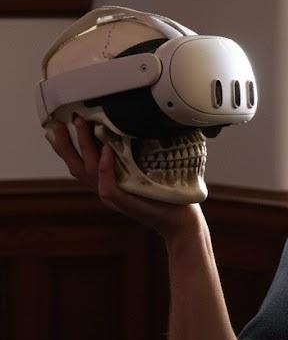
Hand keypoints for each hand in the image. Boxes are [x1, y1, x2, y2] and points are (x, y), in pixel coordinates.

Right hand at [44, 116, 199, 241]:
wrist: (180, 219)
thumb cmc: (164, 192)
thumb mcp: (143, 168)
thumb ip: (129, 153)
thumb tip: (124, 125)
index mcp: (105, 180)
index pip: (77, 161)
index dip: (64, 145)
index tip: (55, 124)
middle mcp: (104, 187)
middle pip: (76, 166)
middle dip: (64, 143)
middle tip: (62, 120)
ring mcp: (114, 196)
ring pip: (89, 171)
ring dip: (84, 145)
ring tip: (82, 123)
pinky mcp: (125, 202)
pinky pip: (107, 185)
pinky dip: (105, 167)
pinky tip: (107, 150)